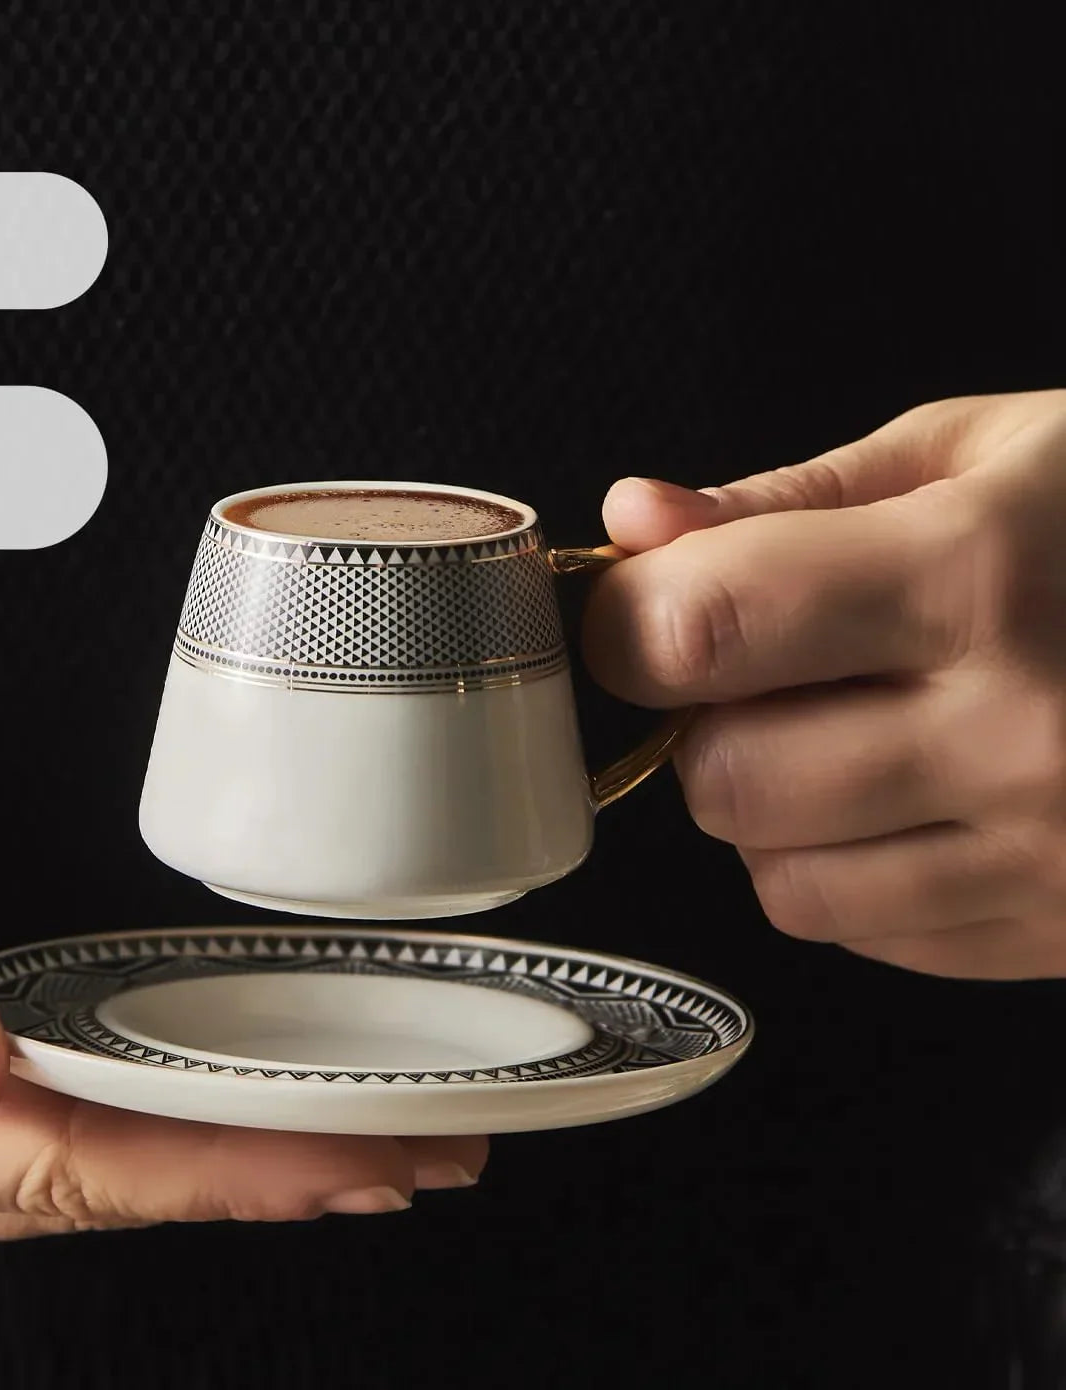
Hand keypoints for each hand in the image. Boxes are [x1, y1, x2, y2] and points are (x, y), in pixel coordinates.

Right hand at [0, 657, 484, 1264]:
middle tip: (415, 1153)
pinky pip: (60, 1141)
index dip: (220, 1168)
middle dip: (265, 1176)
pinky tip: (228, 1130)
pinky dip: (163, 1139)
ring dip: (229, 1165)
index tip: (352, 1159)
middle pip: (98, 1187)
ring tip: (362, 1150)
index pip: (62, 1160)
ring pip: (89, 1176)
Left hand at [583, 390, 1065, 978]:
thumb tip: (633, 525)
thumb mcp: (982, 452)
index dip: (628, 624)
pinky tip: (924, 798)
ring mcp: (1054, 860)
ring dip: (776, 809)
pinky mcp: (1065, 937)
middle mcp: (1021, 735)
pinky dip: (851, 872)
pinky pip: (867, 933)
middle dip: (711, 722)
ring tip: (861, 731)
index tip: (642, 611)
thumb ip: (784, 498)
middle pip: (724, 778)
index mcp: (982, 576)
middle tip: (777, 671)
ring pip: (781, 878)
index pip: (701, 630)